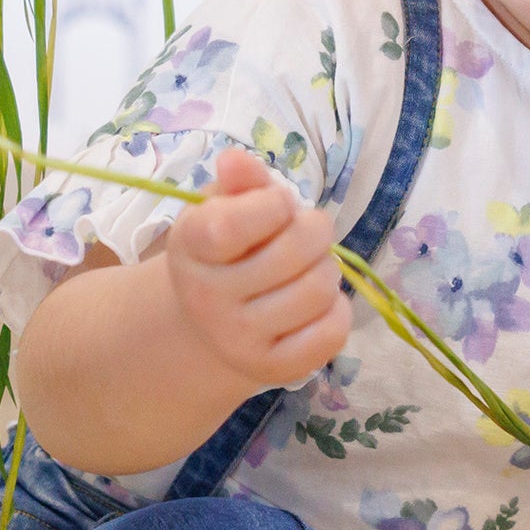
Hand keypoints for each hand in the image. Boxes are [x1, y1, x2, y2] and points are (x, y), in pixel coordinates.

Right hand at [162, 150, 353, 388]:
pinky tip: (318, 304)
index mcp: (192, 248)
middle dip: (315, 231)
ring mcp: (238, 339)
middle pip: (296, 251)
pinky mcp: (273, 369)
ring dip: (327, 270)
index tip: (276, 204)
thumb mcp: (223, 208)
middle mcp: (207, 298)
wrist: (208, 325)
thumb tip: (236, 160)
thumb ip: (240, 183)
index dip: (273, 204)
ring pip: (318, 290)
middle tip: (307, 234)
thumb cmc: (225, 253)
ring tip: (310, 268)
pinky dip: (338, 311)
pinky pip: (332, 332)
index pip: (233, 225)